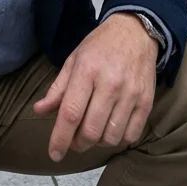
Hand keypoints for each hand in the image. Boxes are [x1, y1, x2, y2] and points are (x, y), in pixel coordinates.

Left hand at [32, 13, 157, 161]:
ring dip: (97, 143)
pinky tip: (111, 130)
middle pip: (90, 130)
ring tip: (92, 132)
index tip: (54, 154)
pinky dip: (118, 140)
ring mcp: (130, 93)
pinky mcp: (147, 101)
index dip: (60, 138)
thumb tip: (39, 110)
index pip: (71, 113)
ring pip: (110, 136)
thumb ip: (57, 88)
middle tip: (73, 140)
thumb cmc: (100, 46)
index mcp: (87, 71)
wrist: (136, 31)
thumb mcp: (74, 60)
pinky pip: (131, 134)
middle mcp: (110, 84)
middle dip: (77, 144)